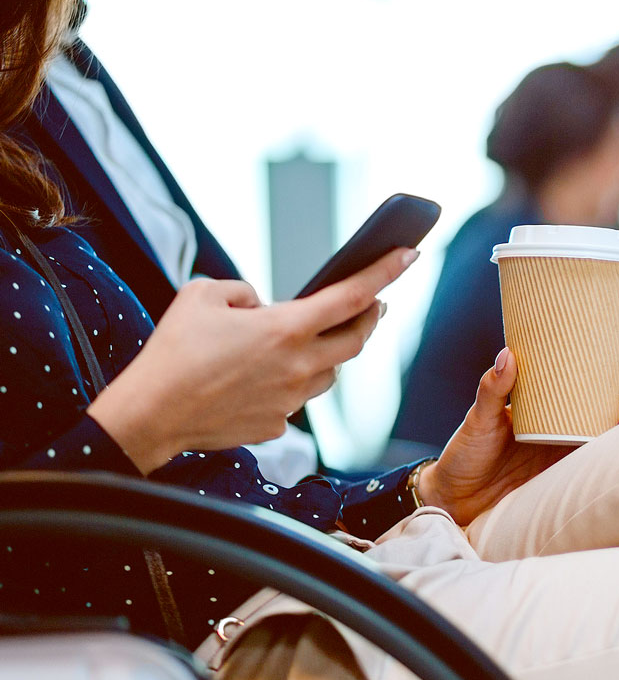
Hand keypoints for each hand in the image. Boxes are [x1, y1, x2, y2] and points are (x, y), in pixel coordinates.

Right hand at [88, 248, 417, 473]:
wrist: (149, 415)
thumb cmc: (172, 352)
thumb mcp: (202, 295)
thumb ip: (243, 291)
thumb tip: (262, 305)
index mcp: (285, 328)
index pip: (353, 296)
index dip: (385, 272)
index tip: (409, 254)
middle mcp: (298, 366)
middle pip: (357, 340)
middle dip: (371, 317)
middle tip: (373, 303)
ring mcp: (291, 400)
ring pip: (330, 372)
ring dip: (330, 353)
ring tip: (318, 338)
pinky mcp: (277, 425)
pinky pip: (297, 398)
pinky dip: (292, 382)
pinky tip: (269, 376)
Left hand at [418, 349, 618, 525]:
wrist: (457, 500)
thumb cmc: (467, 454)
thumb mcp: (479, 418)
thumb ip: (493, 388)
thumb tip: (508, 354)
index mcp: (547, 402)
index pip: (588, 379)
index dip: (616, 369)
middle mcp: (565, 423)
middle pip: (610, 405)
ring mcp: (568, 451)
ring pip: (610, 433)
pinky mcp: (567, 478)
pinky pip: (597, 465)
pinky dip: (616, 457)